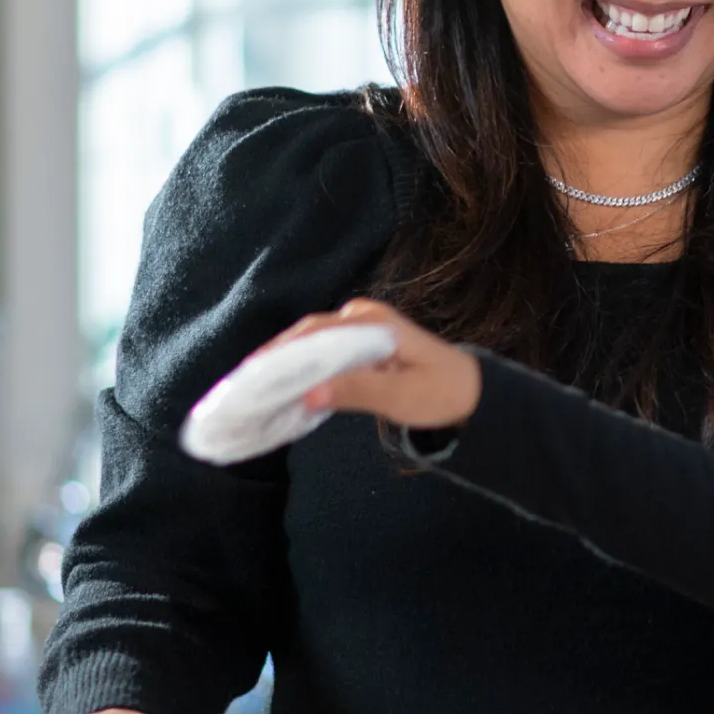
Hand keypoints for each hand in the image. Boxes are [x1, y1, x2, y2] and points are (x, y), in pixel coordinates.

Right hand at [266, 299, 482, 431]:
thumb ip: (356, 391)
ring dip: (285, 363)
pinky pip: (323, 354)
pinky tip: (284, 387)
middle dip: (274, 356)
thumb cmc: (441, 392)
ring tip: (253, 386)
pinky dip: (302, 369)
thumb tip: (309, 393)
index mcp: (372, 322)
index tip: (252, 370)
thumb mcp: (400, 396)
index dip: (281, 351)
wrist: (470, 393)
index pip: (316, 332)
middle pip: (307, 334)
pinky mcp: (359, 347)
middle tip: (242, 382)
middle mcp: (362, 318)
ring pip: (312, 344)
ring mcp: (360, 331)